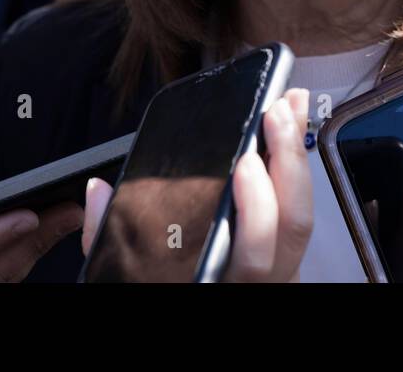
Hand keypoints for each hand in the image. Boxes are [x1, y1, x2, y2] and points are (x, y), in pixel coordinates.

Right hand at [79, 89, 312, 281]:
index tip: (246, 164)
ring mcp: (282, 269)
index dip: (256, 211)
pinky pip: (302, 208)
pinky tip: (290, 128)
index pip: (252, 257)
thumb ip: (113, 237)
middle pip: (291, 226)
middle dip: (286, 163)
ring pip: (304, 216)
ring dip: (296, 155)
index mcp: (222, 284)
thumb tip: (98, 191)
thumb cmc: (172, 282)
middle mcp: (260, 280)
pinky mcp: (289, 254)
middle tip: (273, 115)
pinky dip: (298, 165)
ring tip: (287, 105)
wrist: (212, 296)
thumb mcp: (136, 273)